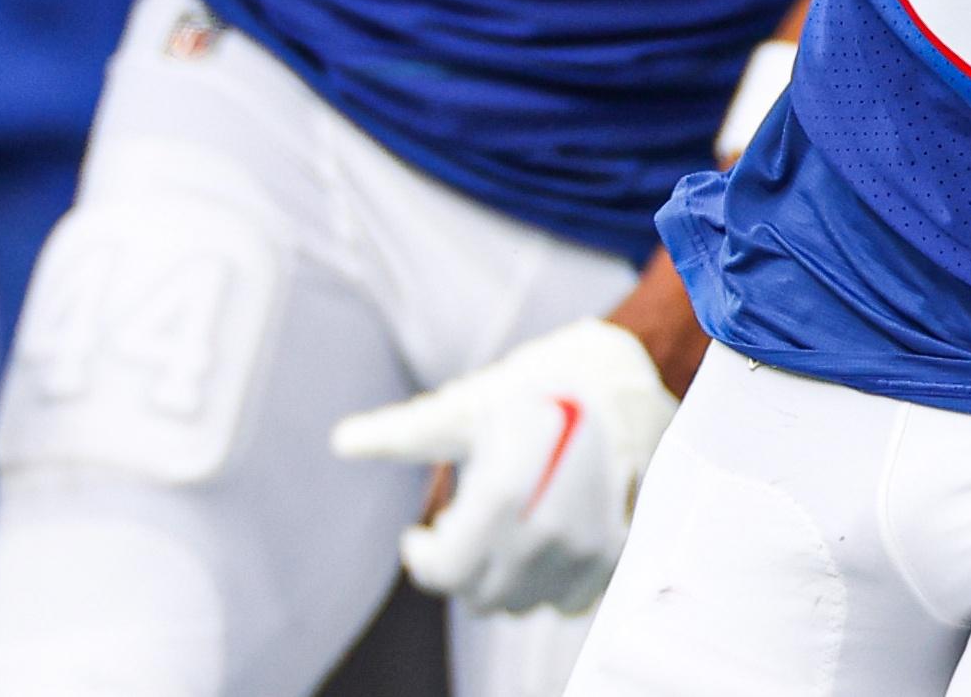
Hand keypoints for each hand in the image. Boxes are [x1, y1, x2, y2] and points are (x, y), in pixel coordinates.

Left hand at [331, 316, 680, 615]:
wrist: (627, 369)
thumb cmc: (545, 379)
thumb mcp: (471, 402)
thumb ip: (405, 433)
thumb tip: (343, 441)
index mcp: (505, 494)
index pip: (446, 573)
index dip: (423, 560)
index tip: (419, 537)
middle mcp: (549, 531)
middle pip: (480, 594)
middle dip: (459, 565)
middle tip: (462, 523)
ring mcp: (588, 547)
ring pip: (521, 602)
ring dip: (500, 578)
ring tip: (502, 530)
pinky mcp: (617, 550)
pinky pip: (569, 601)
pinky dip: (547, 585)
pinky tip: (540, 546)